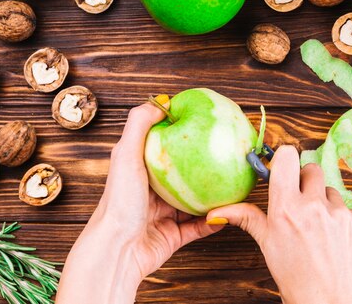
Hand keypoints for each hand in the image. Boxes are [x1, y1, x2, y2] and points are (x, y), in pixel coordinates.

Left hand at [56, 103, 222, 303]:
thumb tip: (162, 100)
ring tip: (234, 182)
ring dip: (214, 194)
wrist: (118, 251)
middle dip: (205, 166)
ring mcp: (163, 214)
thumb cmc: (118, 202)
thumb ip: (140, 124)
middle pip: (184, 174)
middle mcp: (151, 191)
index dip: (184, 135)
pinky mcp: (174, 235)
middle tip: (227, 155)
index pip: (165, 147)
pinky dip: (215, 219)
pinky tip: (230, 210)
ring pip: (196, 201)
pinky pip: (201, 226)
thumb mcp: (126, 155)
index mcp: (140, 170)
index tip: (206, 125)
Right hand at [207, 146, 351, 303]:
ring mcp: (341, 212)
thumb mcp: (268, 248)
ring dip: (325, 204)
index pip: (288, 156)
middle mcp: (314, 205)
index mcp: (286, 209)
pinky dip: (344, 221)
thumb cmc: (298, 283)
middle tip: (301, 205)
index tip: (284, 170)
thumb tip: (218, 212)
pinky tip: (338, 242)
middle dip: (305, 182)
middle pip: (311, 169)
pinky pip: (350, 209)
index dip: (285, 160)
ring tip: (320, 233)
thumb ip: (248, 219)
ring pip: (331, 191)